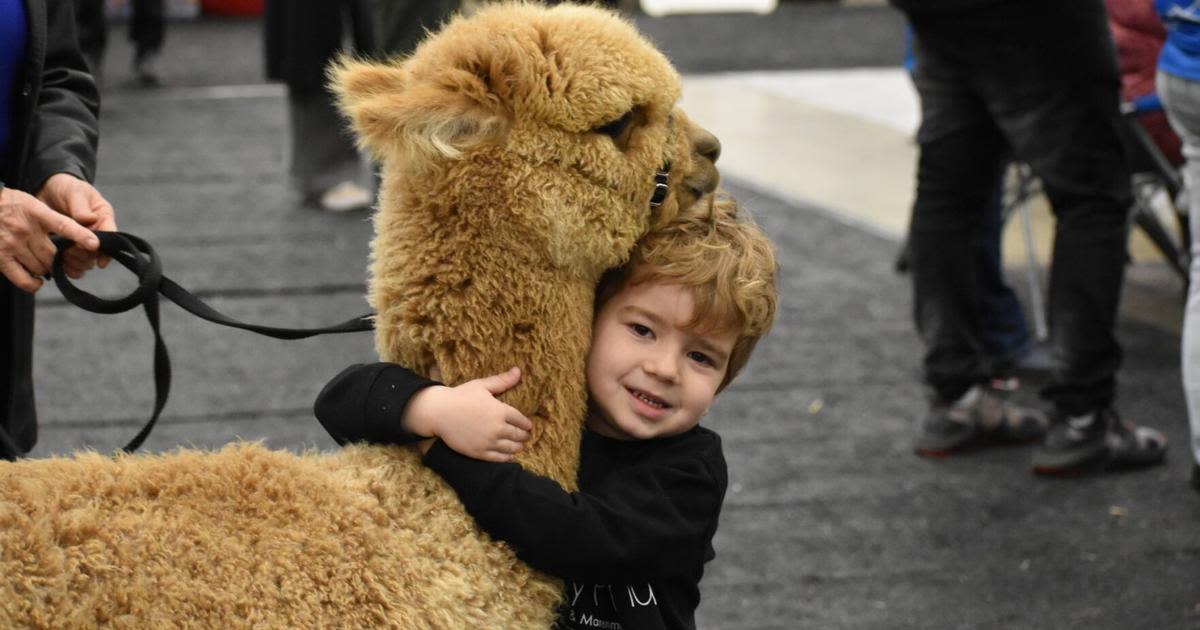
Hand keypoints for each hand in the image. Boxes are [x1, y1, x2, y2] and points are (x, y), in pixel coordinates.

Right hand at [0, 186, 99, 291]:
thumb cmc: (9, 205)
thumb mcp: (31, 202)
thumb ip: (50, 217)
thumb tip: (79, 232)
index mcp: (35, 212)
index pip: (62, 225)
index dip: (80, 235)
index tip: (95, 244)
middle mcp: (24, 229)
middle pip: (54, 255)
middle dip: (64, 261)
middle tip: (66, 261)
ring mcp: (11, 244)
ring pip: (42, 268)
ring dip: (48, 270)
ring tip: (47, 264)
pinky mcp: (0, 258)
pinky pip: (24, 280)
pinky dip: (34, 284)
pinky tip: (38, 280)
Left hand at [36, 173, 115, 275]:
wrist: (47, 190)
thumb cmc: (66, 188)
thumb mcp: (75, 192)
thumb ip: (81, 207)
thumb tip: (90, 219)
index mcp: (103, 218)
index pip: (111, 236)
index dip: (107, 250)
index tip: (100, 262)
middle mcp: (96, 233)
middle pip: (98, 252)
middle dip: (85, 255)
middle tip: (70, 252)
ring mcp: (82, 242)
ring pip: (86, 261)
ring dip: (75, 263)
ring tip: (62, 257)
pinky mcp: (68, 248)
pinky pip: (71, 265)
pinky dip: (66, 268)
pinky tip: (58, 265)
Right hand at [405, 367, 532, 462]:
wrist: (438, 412)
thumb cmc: (460, 396)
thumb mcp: (481, 385)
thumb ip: (502, 381)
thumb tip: (518, 370)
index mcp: (500, 411)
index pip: (521, 420)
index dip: (527, 424)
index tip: (529, 426)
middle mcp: (497, 428)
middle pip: (518, 435)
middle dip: (524, 436)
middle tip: (526, 436)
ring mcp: (488, 442)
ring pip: (511, 448)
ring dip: (518, 447)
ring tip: (520, 446)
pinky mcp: (479, 453)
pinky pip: (499, 458)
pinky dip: (507, 457)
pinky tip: (508, 455)